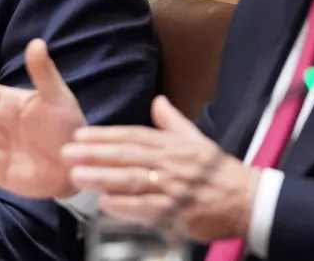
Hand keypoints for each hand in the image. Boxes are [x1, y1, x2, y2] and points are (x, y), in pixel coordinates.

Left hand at [62, 95, 260, 242]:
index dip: (104, 135)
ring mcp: (171, 187)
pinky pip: (145, 208)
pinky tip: (104, 204)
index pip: (132, 136)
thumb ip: (173, 122)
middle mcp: (168, 163)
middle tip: (66, 152)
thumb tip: (158, 101)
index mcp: (171, 144)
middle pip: (126, 155)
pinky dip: (125, 206)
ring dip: (102, 177)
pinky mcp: (175, 211)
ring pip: (131, 179)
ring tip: (76, 175)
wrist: (247, 198)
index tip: (79, 135)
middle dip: (94, 154)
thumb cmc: (219, 170)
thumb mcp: (197, 139)